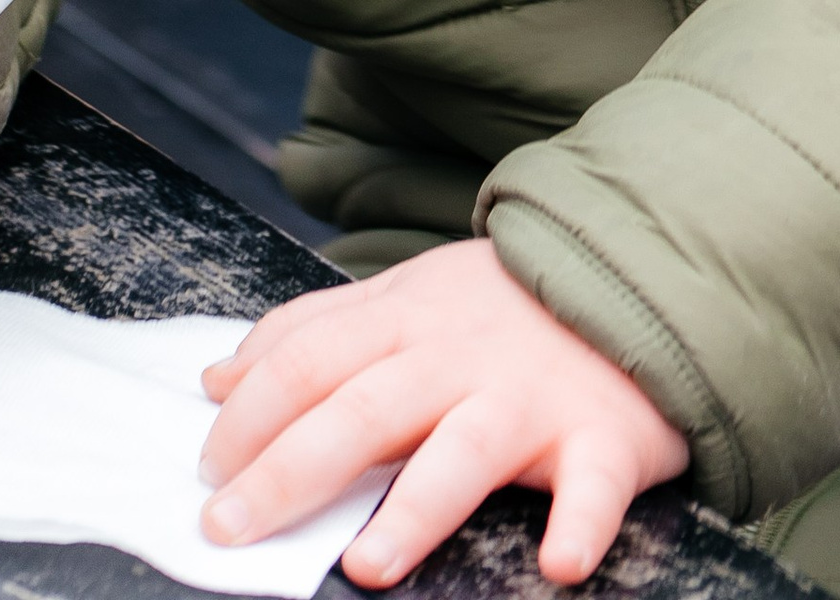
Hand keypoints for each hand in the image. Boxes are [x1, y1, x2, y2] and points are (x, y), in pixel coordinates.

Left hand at [198, 239, 687, 587]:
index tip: (203, 471)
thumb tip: (217, 378)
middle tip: (228, 528)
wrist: (636, 273)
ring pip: (465, 452)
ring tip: (368, 566)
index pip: (309, 359)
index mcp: (407, 318)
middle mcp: (459, 356)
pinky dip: (581, 524)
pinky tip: (560, 565)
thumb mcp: (405, 294)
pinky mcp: (603, 436)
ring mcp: (530, 397)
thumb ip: (313, 331)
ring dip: (416, 511)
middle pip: (362, 410)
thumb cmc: (504, 305)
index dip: (250, 415)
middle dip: (288, 472)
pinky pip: (594, 486)